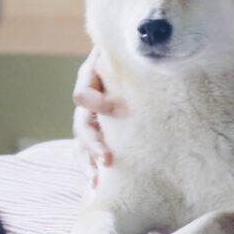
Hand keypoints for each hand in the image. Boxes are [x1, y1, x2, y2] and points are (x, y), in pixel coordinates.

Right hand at [72, 50, 126, 186]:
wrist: (130, 56)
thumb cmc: (132, 52)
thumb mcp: (129, 50)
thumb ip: (134, 53)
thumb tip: (153, 47)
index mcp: (90, 78)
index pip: (83, 94)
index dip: (97, 102)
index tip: (119, 109)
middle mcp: (87, 100)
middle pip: (81, 125)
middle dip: (93, 144)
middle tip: (107, 159)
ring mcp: (89, 117)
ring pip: (80, 144)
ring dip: (88, 162)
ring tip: (96, 181)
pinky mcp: (97, 131)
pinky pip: (87, 152)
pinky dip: (91, 167)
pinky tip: (96, 186)